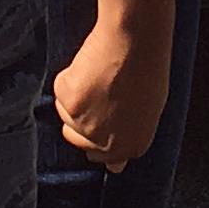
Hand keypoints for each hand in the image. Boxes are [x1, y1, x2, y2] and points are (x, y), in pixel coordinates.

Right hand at [52, 13, 169, 173]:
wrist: (135, 40)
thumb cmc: (148, 68)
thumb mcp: (148, 110)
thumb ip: (129, 139)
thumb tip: (115, 167)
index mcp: (131, 146)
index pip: (103, 159)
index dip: (96, 136)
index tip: (96, 118)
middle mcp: (107, 143)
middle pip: (76, 139)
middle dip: (81, 117)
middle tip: (95, 90)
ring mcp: (86, 125)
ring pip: (65, 113)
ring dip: (75, 94)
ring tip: (97, 73)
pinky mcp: (69, 102)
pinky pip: (60, 90)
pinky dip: (69, 77)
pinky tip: (89, 64)